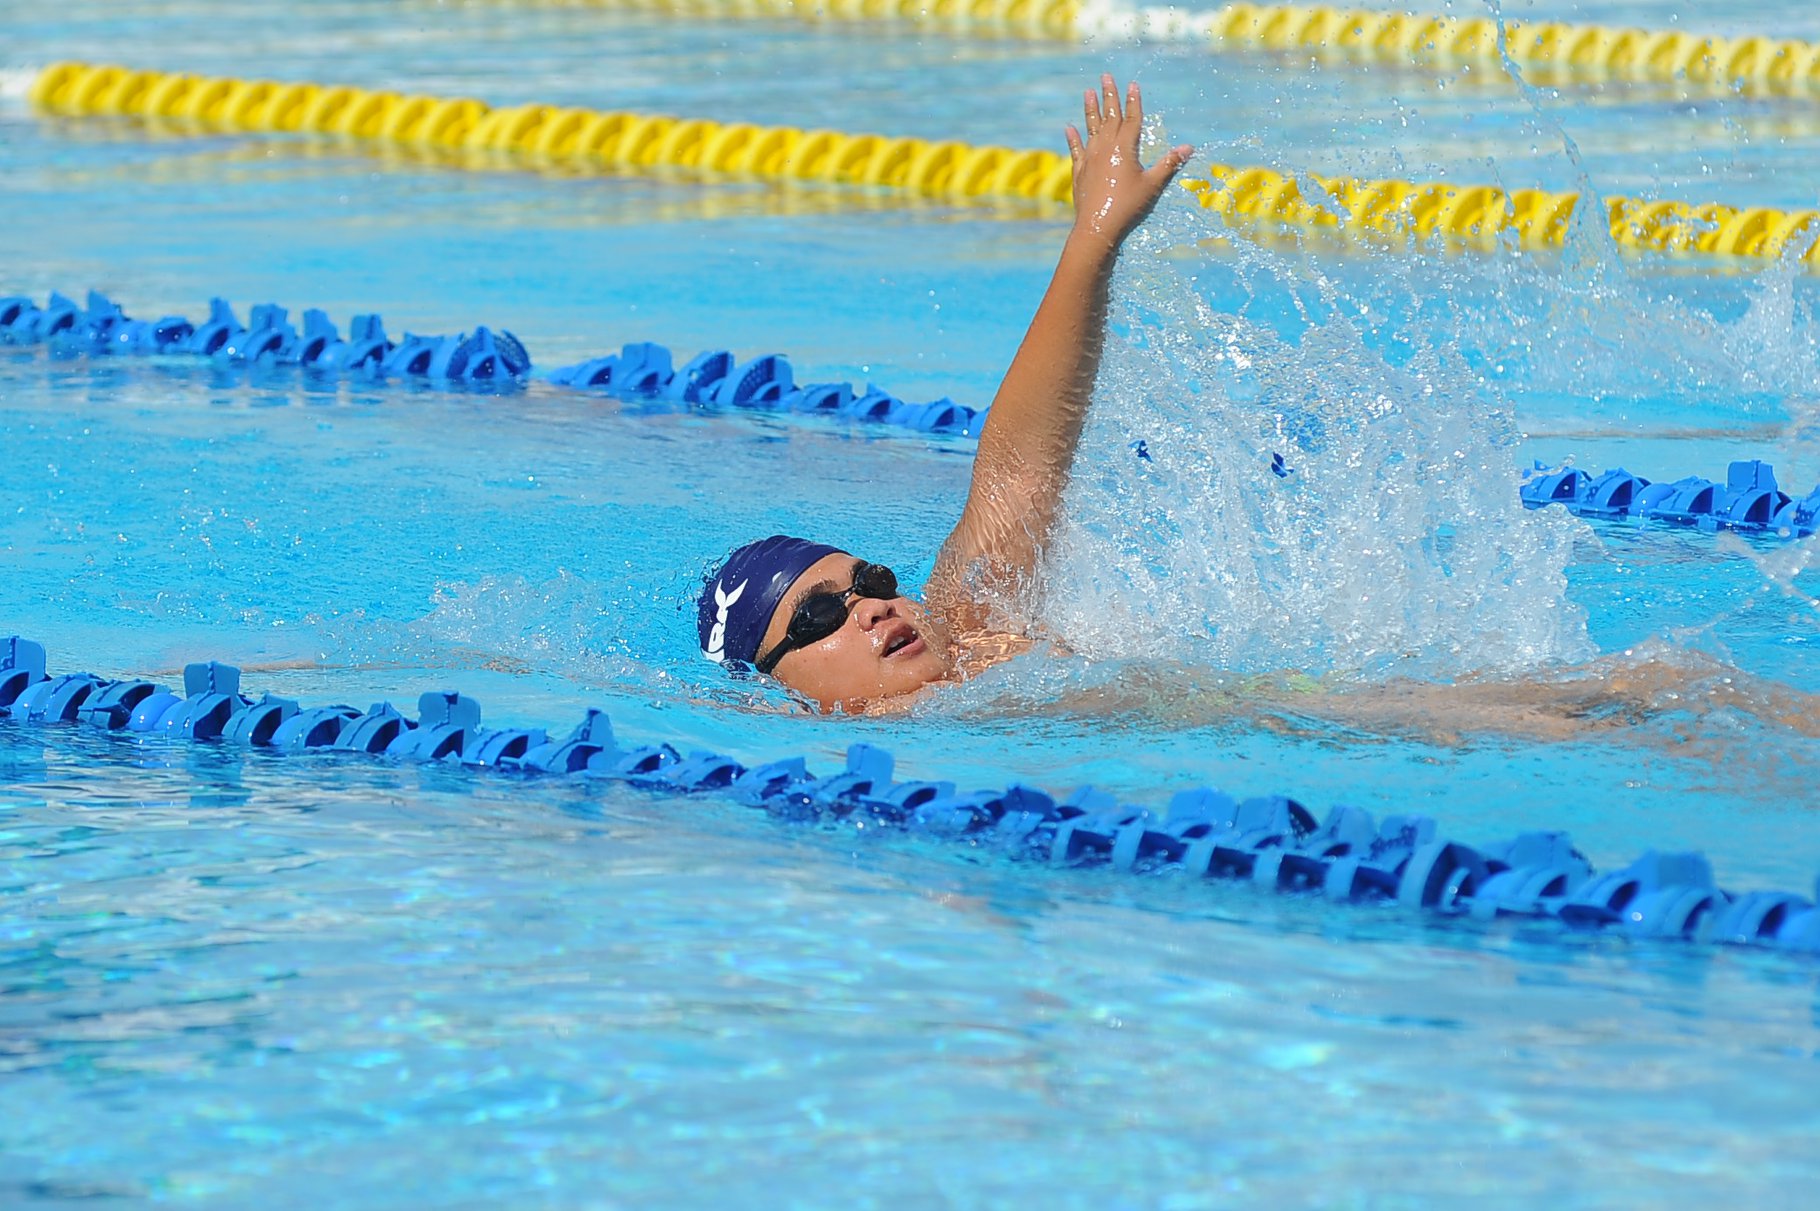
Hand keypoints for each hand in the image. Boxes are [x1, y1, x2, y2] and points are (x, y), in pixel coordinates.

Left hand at [1063, 74, 1193, 252]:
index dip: (1134, 101)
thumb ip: (1169, 164)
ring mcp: (1090, 158)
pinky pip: (1076, 149)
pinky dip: (1073, 138)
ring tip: (1088, 92)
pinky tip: (1069, 127)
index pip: (1132, 118)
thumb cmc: (1128, 206)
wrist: (1098, 226)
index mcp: (1125, 147)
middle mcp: (1105, 147)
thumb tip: (1188, 148)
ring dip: (1090, 109)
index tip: (1132, 84)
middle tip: (1106, 76)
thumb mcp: (1152, 185)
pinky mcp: (1079, 171)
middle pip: (1109, 117)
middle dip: (1109, 96)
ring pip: (1090, 128)